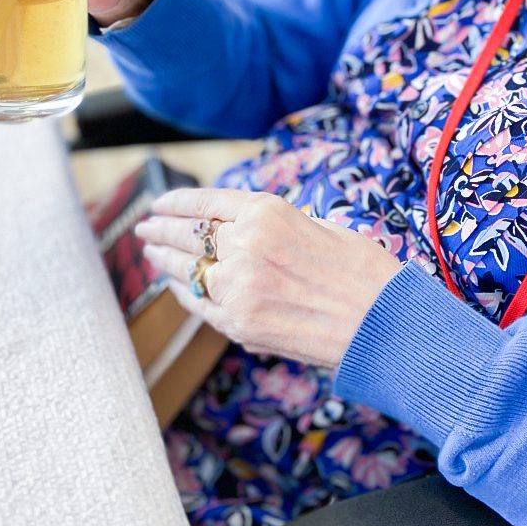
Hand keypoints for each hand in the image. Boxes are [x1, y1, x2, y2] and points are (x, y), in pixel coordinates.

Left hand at [135, 189, 402, 368]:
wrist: (381, 321)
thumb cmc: (362, 272)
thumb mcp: (319, 227)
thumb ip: (276, 228)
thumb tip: (246, 233)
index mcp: (268, 212)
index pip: (206, 202)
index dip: (176, 203)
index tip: (160, 204)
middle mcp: (245, 244)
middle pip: (187, 234)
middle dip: (161, 230)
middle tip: (145, 228)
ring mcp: (238, 286)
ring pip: (185, 268)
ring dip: (164, 260)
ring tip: (151, 253)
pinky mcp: (239, 323)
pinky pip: (199, 304)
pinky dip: (184, 293)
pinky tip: (175, 286)